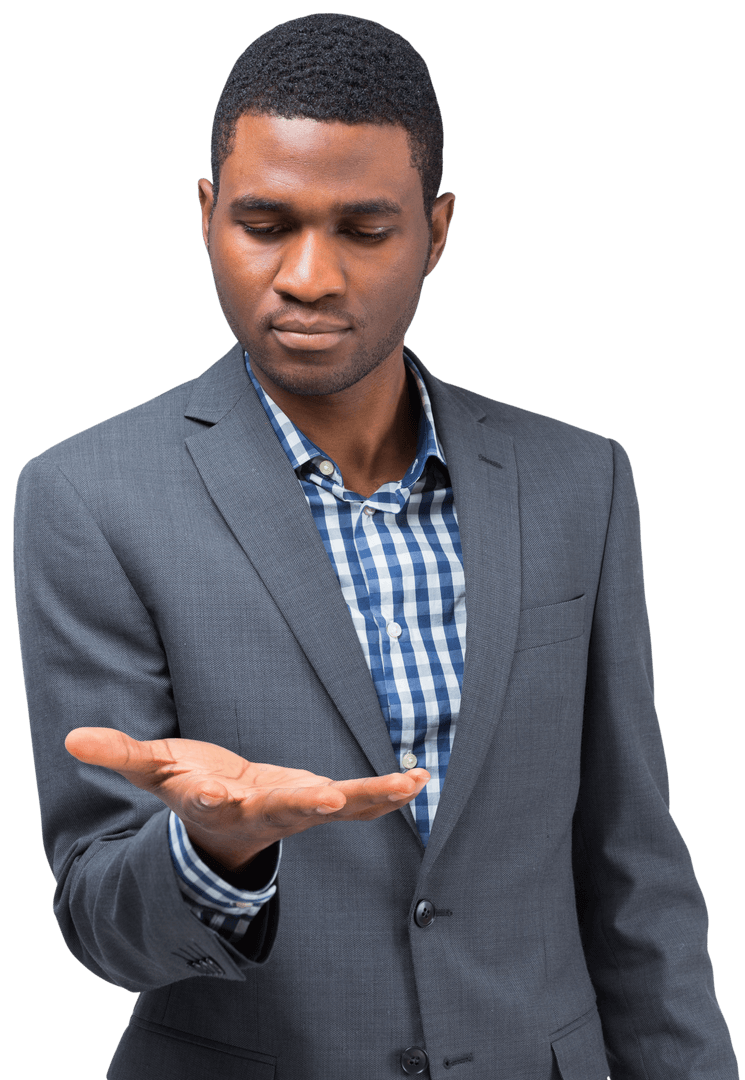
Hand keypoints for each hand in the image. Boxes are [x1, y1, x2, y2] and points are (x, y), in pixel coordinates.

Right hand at [65, 728, 429, 871]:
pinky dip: (386, 795)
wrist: (223, 828)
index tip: (211, 789)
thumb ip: (117, 754)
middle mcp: (257, 813)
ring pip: (334, 809)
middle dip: (300, 801)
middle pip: (279, 808)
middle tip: (324, 796)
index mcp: (212, 804)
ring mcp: (293, 812)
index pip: (206, 800)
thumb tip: (70, 741)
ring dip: (369, 800)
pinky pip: (358, 803)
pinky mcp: (319, 803)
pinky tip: (419, 778)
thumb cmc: (188, 789)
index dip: (208, 794)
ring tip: (408, 785)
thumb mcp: (153, 769)